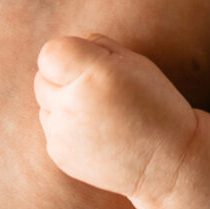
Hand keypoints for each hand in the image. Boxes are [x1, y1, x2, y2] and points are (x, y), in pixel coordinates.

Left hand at [34, 35, 197, 208]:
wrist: (168, 162)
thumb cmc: (156, 104)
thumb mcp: (136, 63)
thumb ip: (96, 46)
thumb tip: (65, 50)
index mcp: (94, 75)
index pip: (49, 53)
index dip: (66, 54)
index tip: (85, 64)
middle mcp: (73, 104)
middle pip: (41, 78)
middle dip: (63, 78)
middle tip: (97, 89)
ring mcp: (63, 134)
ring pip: (45, 105)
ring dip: (64, 103)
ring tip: (99, 113)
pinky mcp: (59, 156)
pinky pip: (52, 130)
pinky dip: (68, 128)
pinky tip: (98, 133)